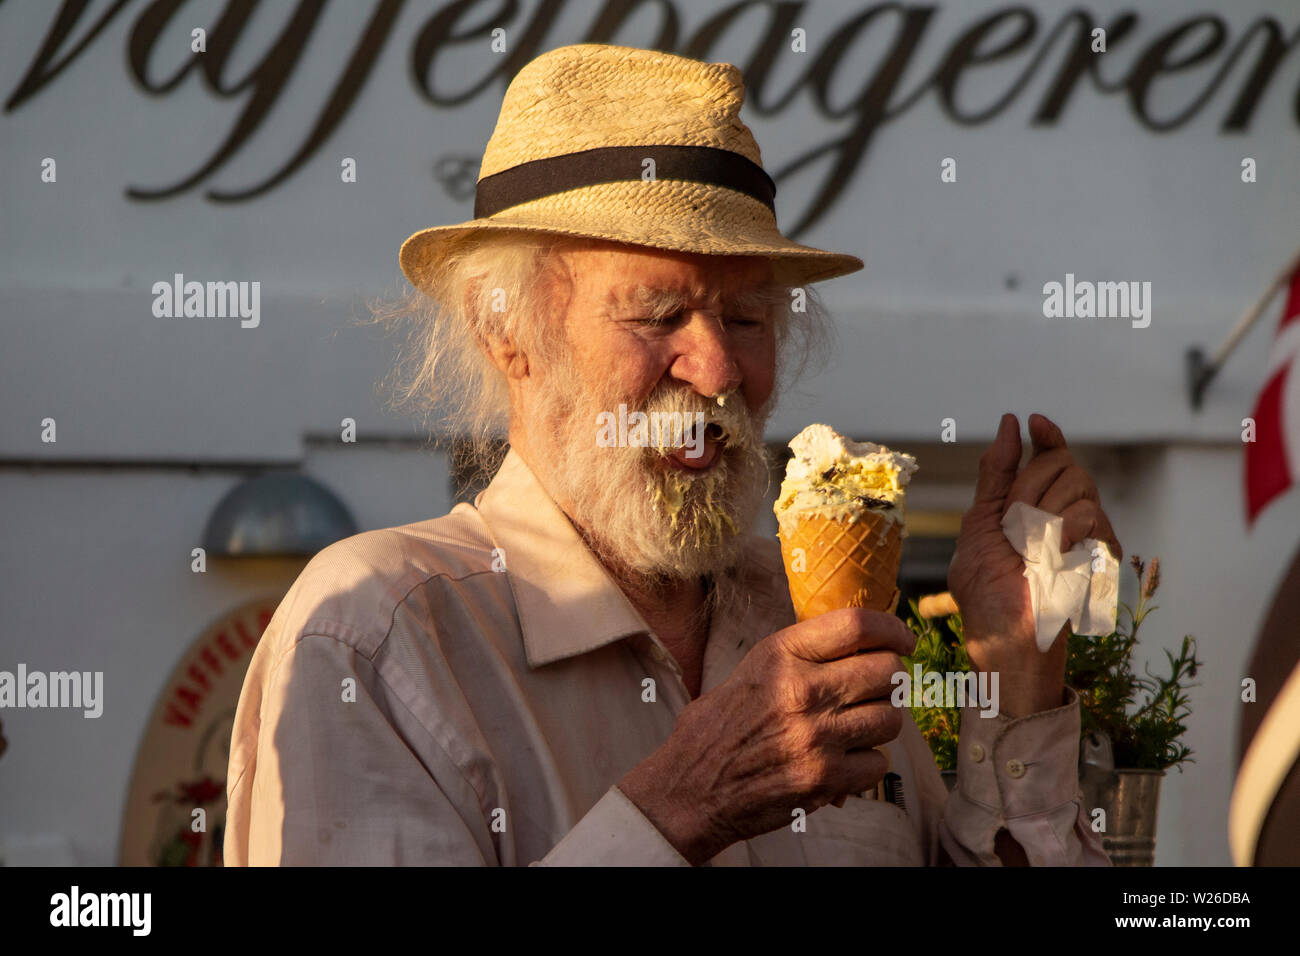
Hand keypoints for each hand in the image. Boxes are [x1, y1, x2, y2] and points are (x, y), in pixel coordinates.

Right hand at [618, 608, 915, 863]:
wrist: (691, 788)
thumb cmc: (720, 727)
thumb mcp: (753, 670)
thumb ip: (803, 655)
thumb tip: (862, 644)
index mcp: (781, 655)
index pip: (858, 625)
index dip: (892, 629)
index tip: (903, 640)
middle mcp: (802, 690)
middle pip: (887, 670)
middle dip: (888, 681)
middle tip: (874, 691)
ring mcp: (816, 736)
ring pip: (891, 718)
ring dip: (880, 724)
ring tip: (853, 728)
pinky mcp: (825, 778)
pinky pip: (878, 763)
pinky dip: (866, 765)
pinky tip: (841, 761)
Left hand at [948, 413, 1121, 716]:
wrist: (1007, 636)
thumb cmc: (986, 590)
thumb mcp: (979, 523)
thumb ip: (996, 473)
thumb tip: (1012, 422)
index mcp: (1028, 502)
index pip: (1048, 453)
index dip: (1046, 434)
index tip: (1033, 422)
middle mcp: (1060, 509)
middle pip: (1060, 461)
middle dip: (1027, 486)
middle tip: (1012, 524)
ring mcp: (1082, 528)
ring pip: (1078, 481)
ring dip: (1041, 512)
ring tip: (1029, 548)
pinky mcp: (1101, 550)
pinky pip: (1090, 513)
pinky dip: (1064, 531)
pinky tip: (1051, 556)